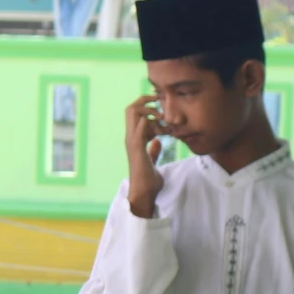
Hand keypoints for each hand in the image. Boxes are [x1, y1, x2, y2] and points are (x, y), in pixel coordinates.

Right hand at [124, 95, 165, 218]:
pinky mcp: (137, 146)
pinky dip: (152, 121)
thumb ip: (154, 151)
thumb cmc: (148, 181)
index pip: (135, 114)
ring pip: (133, 111)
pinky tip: (163, 129)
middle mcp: (130, 137)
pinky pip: (141, 125)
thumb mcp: (153, 162)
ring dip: (149, 109)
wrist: (144, 193)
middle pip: (131, 108)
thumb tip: (158, 142)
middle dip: (145, 100)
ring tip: (162, 117)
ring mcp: (132, 140)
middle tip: (160, 103)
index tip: (162, 110)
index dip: (147, 107)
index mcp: (134, 139)